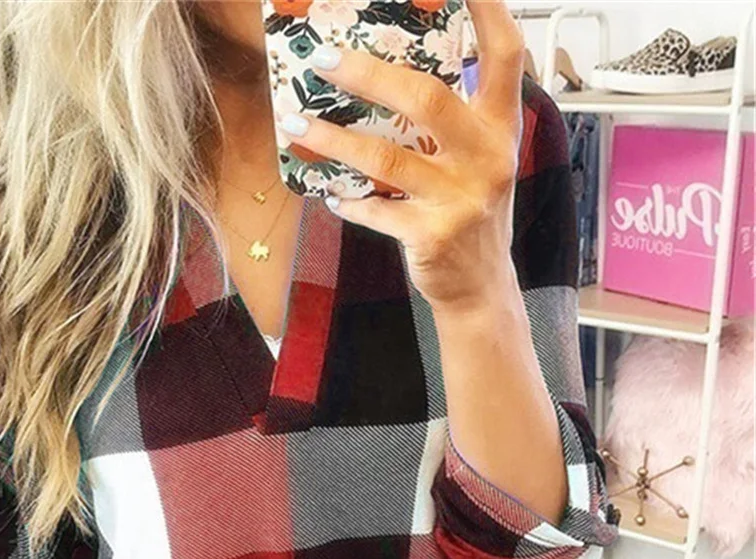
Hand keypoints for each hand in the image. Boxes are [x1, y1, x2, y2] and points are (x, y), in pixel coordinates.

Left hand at [278, 0, 524, 314]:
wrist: (481, 287)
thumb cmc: (470, 212)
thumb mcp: (477, 160)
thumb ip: (452, 122)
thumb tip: (388, 74)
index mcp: (501, 128)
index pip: (505, 54)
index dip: (487, 10)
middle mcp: (488, 158)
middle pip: (426, 99)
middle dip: (368, 75)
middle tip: (322, 59)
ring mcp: (461, 199)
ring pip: (386, 158)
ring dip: (334, 139)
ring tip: (297, 123)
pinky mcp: (433, 235)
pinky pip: (375, 211)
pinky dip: (347, 200)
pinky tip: (327, 191)